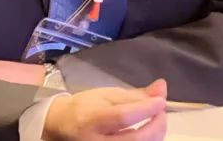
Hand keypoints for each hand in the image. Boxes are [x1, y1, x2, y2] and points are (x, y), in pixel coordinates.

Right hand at [43, 80, 166, 140]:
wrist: (61, 127)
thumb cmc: (85, 108)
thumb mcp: (107, 95)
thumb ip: (136, 95)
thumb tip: (162, 87)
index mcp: (91, 120)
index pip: (123, 117)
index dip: (146, 109)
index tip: (161, 100)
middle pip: (134, 140)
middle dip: (156, 125)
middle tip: (161, 112)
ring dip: (155, 136)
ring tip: (156, 121)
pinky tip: (149, 134)